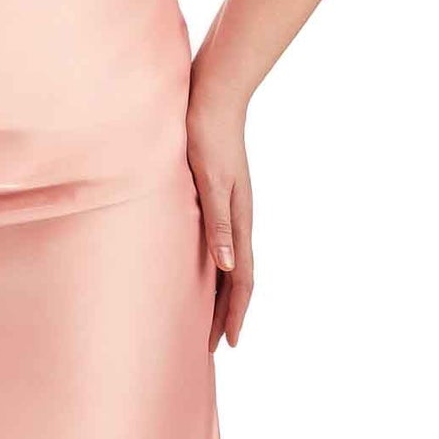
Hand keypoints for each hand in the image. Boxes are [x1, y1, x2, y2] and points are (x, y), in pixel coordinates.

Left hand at [185, 85, 253, 350]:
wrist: (213, 93)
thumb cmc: (205, 135)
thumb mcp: (209, 180)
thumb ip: (218, 222)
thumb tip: (227, 266)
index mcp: (239, 219)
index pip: (241, 278)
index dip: (234, 313)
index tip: (226, 344)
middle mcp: (238, 217)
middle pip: (236, 276)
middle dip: (225, 313)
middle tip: (210, 346)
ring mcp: (230, 206)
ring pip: (228, 261)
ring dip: (218, 293)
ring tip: (203, 317)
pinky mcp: (218, 193)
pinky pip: (219, 241)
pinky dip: (211, 265)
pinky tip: (198, 268)